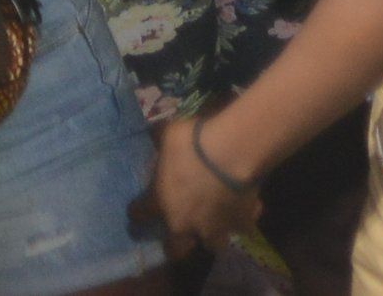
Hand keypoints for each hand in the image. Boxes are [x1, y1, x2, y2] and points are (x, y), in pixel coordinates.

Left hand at [137, 115, 262, 256]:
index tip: (138, 209)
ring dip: (214, 237)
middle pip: (177, 250)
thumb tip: (154, 131)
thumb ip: (161, 138)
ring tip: (217, 224)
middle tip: (181, 231)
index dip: (138, 212)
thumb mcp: (169, 134)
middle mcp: (185, 223)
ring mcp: (215, 225)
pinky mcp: (242, 220)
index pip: (139, 215)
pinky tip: (245, 208)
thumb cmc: (194, 143)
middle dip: (178, 244)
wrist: (233, 152)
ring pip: (214, 245)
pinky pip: (244, 225)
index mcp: (160, 203)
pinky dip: (244, 218)